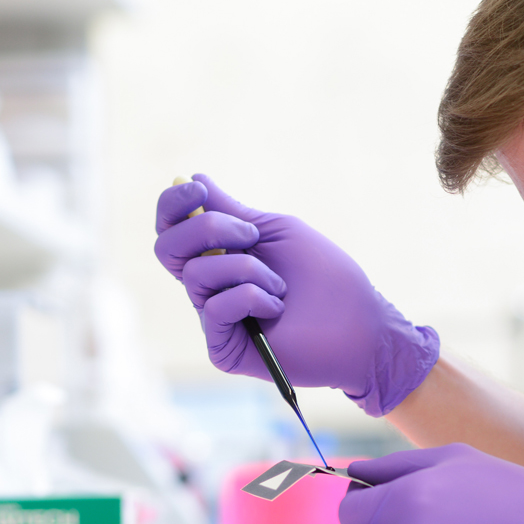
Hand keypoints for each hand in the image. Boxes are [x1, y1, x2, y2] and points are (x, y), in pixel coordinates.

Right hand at [153, 174, 439, 415]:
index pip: (171, 228)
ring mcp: (214, 318)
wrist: (358, 323)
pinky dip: (251, 297)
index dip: (172, 203)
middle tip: (250, 234)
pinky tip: (276, 308)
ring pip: (196, 275)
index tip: (198, 189)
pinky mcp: (222, 348)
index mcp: (218, 255)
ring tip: (280, 285)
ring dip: (247, 268)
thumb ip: (231, 210)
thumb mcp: (275, 231)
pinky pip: (215, 309)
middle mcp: (209, 286)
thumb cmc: (325, 275)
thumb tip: (195, 175)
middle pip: (165, 248)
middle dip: (204, 229)